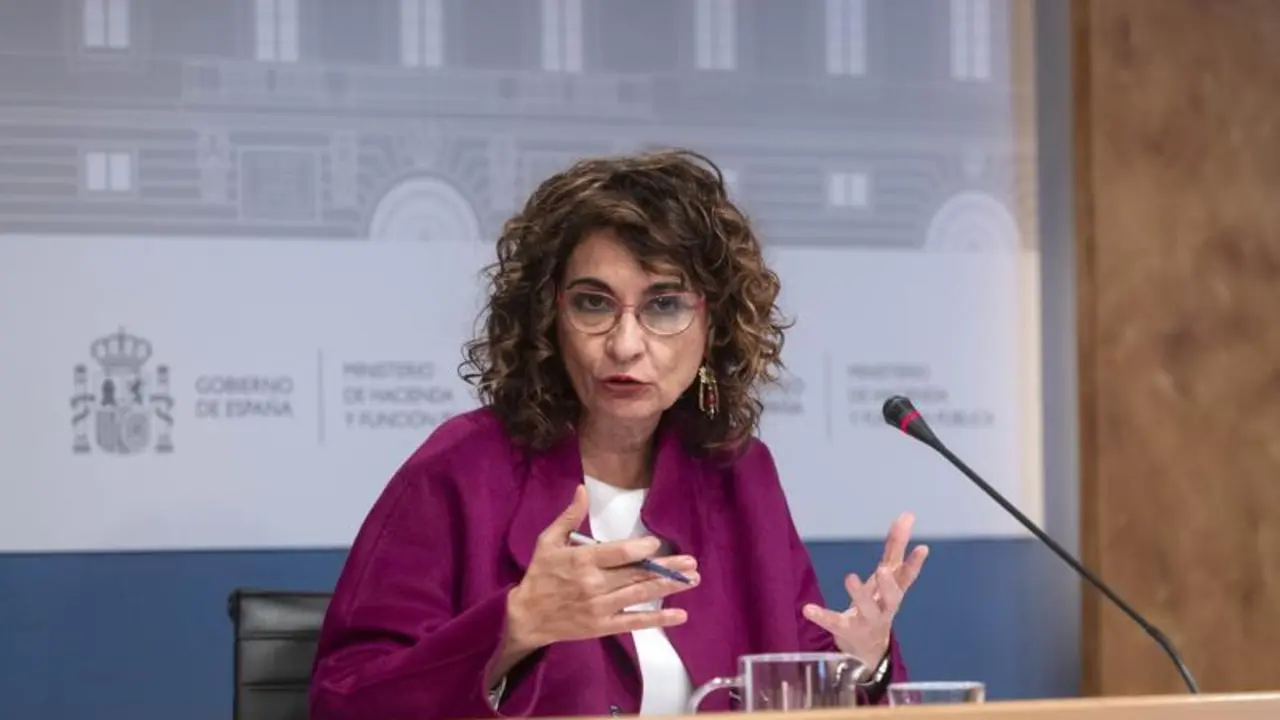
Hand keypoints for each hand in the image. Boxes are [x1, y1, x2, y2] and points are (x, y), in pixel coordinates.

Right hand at [506, 485, 698, 651]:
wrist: (526, 616)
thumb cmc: (540, 574)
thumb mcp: (548, 540)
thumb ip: (569, 516)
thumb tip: (582, 489)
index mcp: (581, 560)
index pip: (617, 553)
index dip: (640, 549)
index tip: (656, 544)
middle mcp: (593, 584)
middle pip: (635, 574)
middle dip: (666, 568)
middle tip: (691, 562)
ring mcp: (600, 607)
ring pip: (639, 595)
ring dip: (668, 587)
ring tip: (691, 579)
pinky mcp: (603, 626)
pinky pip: (634, 622)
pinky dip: (658, 619)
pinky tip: (679, 614)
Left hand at [802, 512, 928, 666]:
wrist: (869, 650)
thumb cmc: (879, 604)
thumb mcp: (887, 577)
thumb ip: (895, 548)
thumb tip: (907, 514)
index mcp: (894, 593)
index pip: (907, 577)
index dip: (914, 563)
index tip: (922, 548)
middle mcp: (885, 608)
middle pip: (892, 597)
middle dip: (889, 584)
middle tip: (883, 570)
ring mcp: (867, 621)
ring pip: (867, 610)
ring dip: (859, 594)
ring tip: (850, 577)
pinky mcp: (847, 631)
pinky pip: (834, 623)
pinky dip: (822, 616)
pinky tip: (808, 609)